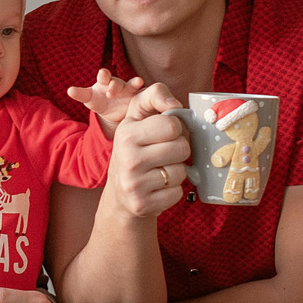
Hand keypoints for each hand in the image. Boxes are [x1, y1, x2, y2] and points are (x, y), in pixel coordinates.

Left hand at [68, 67, 146, 131]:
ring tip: (138, 81)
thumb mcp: (90, 99)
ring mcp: (128, 90)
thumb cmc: (99, 101)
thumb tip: (69, 90)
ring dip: (134, 83)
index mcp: (104, 83)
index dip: (103, 75)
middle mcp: (116, 84)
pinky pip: (142, 93)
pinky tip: (148, 88)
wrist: (113, 111)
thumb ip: (81, 94)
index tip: (102, 73)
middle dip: (115, 84)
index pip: (103, 77)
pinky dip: (144, 90)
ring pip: (131, 85)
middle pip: (116, 82)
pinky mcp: (137, 97)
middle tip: (112, 91)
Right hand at [108, 89, 192, 221]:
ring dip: (176, 171)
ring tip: (160, 170)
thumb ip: (154, 97)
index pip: (172, 124)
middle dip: (179, 150)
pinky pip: (177, 193)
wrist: (120, 194)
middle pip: (181, 148)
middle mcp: (128, 159)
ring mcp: (134, 184)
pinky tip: (158, 187)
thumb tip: (175, 103)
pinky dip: (172, 191)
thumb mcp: (136, 118)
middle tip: (164, 153)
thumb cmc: (134, 149)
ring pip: (181, 172)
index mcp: (126, 134)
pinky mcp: (143, 205)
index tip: (164, 134)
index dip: (175, 128)